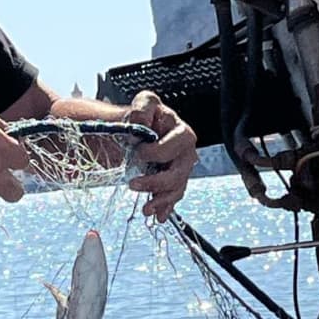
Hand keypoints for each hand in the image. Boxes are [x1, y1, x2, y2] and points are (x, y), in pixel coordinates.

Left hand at [124, 90, 198, 222]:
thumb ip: (142, 109)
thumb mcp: (144, 103)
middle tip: (133, 184)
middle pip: (177, 174)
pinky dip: (165, 207)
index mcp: (181, 133)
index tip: (137, 152)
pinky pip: (173, 197)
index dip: (154, 152)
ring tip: (146, 209)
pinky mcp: (173, 181)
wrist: (139, 129)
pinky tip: (158, 215)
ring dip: (161, 201)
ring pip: (176, 189)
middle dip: (155, 182)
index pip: (172, 148)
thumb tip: (139, 125)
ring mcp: (181, 169)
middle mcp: (185, 153)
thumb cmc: (145, 115)